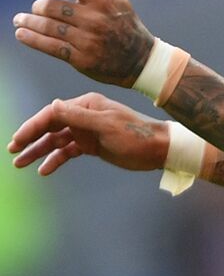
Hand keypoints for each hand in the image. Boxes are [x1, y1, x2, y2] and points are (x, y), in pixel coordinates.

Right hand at [8, 92, 168, 175]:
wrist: (156, 149)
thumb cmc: (135, 134)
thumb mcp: (106, 126)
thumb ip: (78, 117)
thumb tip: (52, 105)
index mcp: (88, 105)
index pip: (53, 112)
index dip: (33, 126)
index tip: (17, 141)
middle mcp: (85, 115)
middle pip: (51, 125)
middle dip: (31, 137)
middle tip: (12, 151)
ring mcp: (87, 131)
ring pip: (56, 140)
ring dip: (38, 150)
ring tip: (20, 163)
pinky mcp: (91, 144)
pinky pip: (67, 151)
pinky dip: (55, 159)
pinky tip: (44, 170)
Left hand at [12, 0, 154, 86]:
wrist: (139, 59)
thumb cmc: (125, 24)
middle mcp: (95, 18)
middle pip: (52, 6)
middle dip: (37, 6)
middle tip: (34, 9)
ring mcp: (87, 39)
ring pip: (48, 27)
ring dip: (28, 22)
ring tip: (19, 20)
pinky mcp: (81, 58)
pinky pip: (50, 46)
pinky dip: (31, 39)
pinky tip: (21, 34)